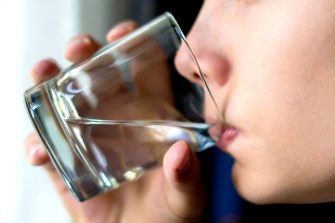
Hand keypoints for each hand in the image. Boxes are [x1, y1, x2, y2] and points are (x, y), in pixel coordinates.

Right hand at [25, 20, 206, 222]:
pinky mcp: (67, 165)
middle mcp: (116, 122)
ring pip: (63, 102)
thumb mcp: (186, 195)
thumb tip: (181, 153)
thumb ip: (186, 176)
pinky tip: (40, 151)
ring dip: (49, 83)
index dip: (131, 47)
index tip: (124, 34)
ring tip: (46, 76)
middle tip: (80, 48)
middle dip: (85, 54)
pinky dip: (37, 144)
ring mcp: (88, 140)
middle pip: (96, 76)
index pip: (140, 71)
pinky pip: (45, 146)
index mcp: (149, 118)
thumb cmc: (170, 215)